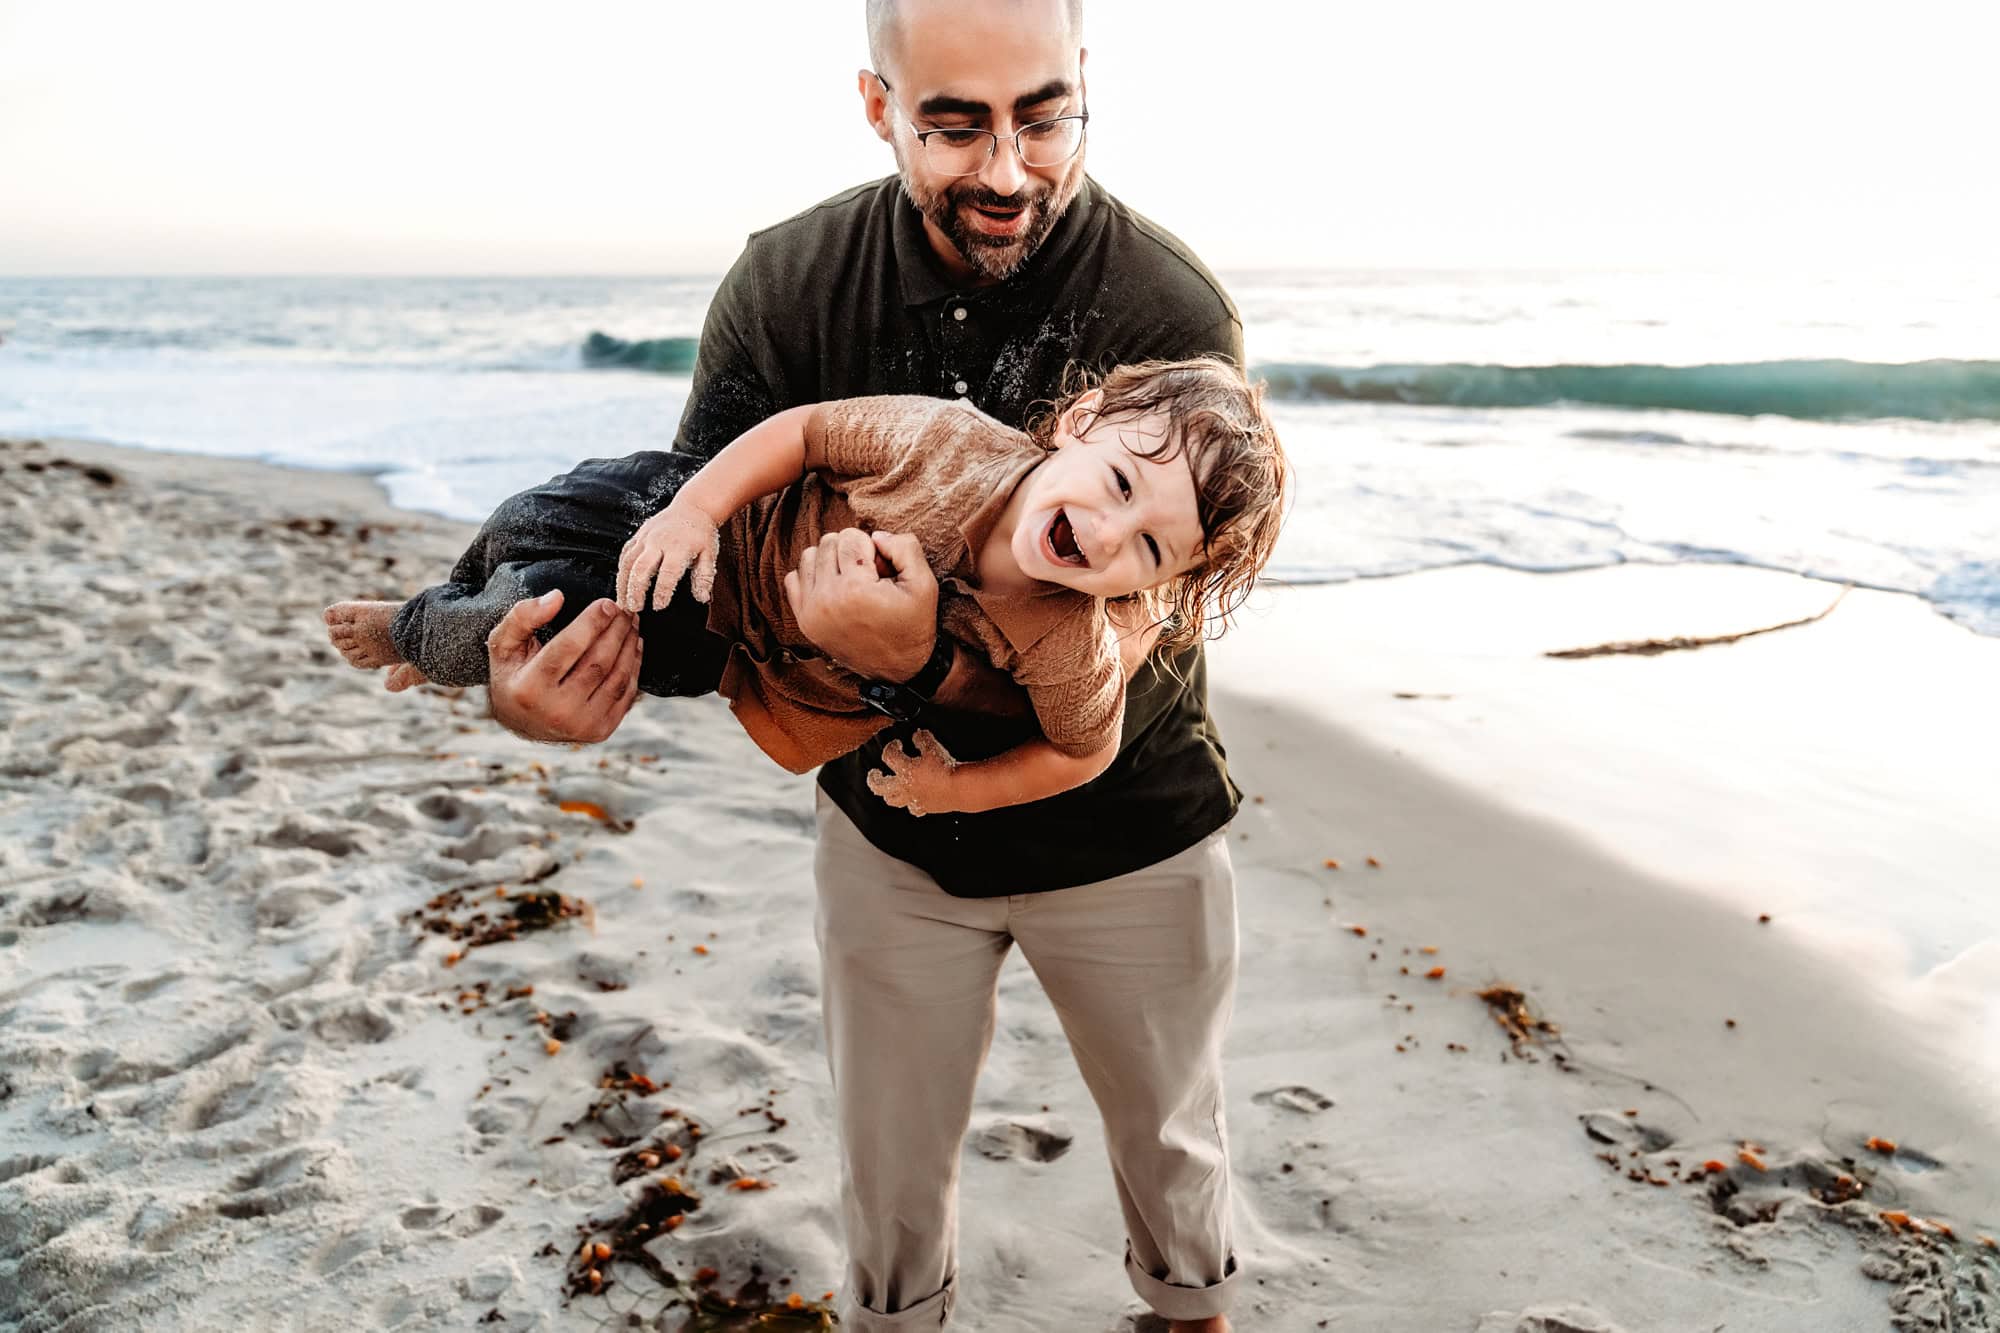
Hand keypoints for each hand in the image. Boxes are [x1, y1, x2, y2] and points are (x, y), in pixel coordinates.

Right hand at [487, 589, 640, 743]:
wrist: (521, 721)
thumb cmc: (513, 674)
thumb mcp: (503, 643)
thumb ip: (523, 616)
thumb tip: (557, 597)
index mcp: (529, 688)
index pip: (569, 647)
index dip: (592, 622)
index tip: (607, 603)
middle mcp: (556, 711)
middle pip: (598, 662)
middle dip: (616, 630)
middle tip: (625, 609)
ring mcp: (581, 725)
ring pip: (617, 677)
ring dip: (629, 645)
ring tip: (631, 623)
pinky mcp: (600, 731)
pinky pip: (625, 693)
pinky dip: (634, 666)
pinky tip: (634, 645)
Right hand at [617, 499, 720, 612]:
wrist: (692, 507)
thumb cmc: (701, 534)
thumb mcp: (709, 554)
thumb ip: (704, 577)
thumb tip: (702, 599)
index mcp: (678, 547)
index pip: (668, 573)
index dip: (662, 591)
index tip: (659, 607)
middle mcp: (658, 541)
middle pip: (641, 568)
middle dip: (636, 590)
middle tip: (634, 609)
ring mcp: (645, 538)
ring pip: (628, 562)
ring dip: (623, 584)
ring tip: (623, 603)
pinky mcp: (638, 536)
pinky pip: (625, 554)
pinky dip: (621, 571)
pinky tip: (621, 586)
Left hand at [782, 528, 937, 680]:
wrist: (900, 669)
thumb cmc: (913, 625)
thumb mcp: (925, 584)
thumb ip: (905, 547)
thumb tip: (875, 535)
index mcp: (855, 590)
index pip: (850, 536)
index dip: (872, 547)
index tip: (883, 571)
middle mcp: (826, 600)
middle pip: (828, 542)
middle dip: (851, 552)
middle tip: (869, 576)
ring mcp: (811, 612)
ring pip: (808, 556)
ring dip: (830, 561)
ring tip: (851, 580)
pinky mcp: (804, 621)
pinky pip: (793, 579)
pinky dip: (812, 577)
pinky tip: (834, 589)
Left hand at [864, 728, 958, 816]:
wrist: (959, 788)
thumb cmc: (946, 769)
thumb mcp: (933, 746)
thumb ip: (922, 739)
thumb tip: (918, 735)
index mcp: (904, 769)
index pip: (888, 756)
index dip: (891, 747)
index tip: (896, 744)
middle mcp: (904, 786)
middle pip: (879, 786)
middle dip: (874, 779)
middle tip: (874, 773)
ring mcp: (913, 799)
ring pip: (892, 800)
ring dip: (888, 794)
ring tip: (888, 790)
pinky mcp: (925, 807)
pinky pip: (914, 809)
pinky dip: (912, 804)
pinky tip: (913, 801)